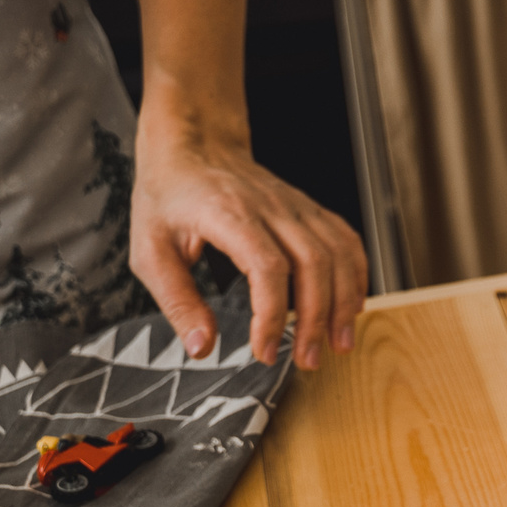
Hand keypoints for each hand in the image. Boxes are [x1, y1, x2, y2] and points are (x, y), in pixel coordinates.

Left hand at [131, 118, 367, 369]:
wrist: (194, 146)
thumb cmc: (168, 198)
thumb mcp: (150, 252)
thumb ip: (178, 301)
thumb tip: (202, 348)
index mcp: (229, 215)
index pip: (267, 267)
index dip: (272, 315)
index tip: (265, 351)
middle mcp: (272, 208)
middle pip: (314, 264)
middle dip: (317, 319)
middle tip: (308, 360)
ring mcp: (296, 206)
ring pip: (338, 254)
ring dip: (345, 302)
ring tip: (340, 342)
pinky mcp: (310, 210)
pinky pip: (346, 241)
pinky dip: (356, 275)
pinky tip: (352, 305)